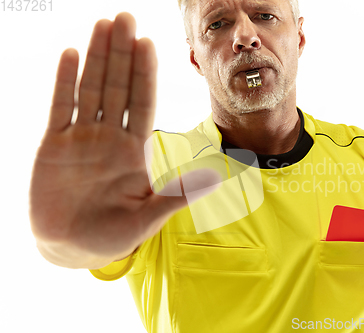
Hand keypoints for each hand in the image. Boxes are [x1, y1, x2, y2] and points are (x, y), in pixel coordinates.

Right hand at [29, 12, 219, 259]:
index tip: (150, 43)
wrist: (72, 248)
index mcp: (134, 151)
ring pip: (90, 88)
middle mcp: (110, 138)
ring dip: (96, 57)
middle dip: (122, 53)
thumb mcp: (148, 217)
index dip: (145, 73)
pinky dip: (64, 81)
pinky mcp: (53, 144)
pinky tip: (70, 54)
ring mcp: (81, 138)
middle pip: (117, 86)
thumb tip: (217, 177)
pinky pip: (59, 106)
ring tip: (102, 25)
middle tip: (125, 18)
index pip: (142, 102)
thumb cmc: (113, 236)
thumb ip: (178, 195)